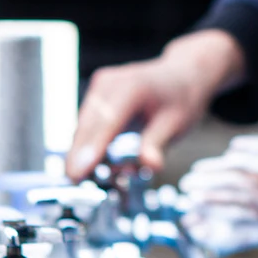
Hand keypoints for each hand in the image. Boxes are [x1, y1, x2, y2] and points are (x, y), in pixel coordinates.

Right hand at [65, 29, 245, 179]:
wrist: (180, 74)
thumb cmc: (181, 98)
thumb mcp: (177, 123)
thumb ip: (157, 143)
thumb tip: (149, 164)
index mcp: (132, 87)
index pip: (106, 123)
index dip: (89, 150)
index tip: (76, 174)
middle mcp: (109, 83)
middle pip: (87, 126)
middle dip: (80, 156)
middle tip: (76, 184)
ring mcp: (100, 86)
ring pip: (83, 126)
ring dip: (84, 152)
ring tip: (90, 177)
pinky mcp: (96, 93)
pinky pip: (87, 123)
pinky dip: (90, 143)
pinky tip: (97, 161)